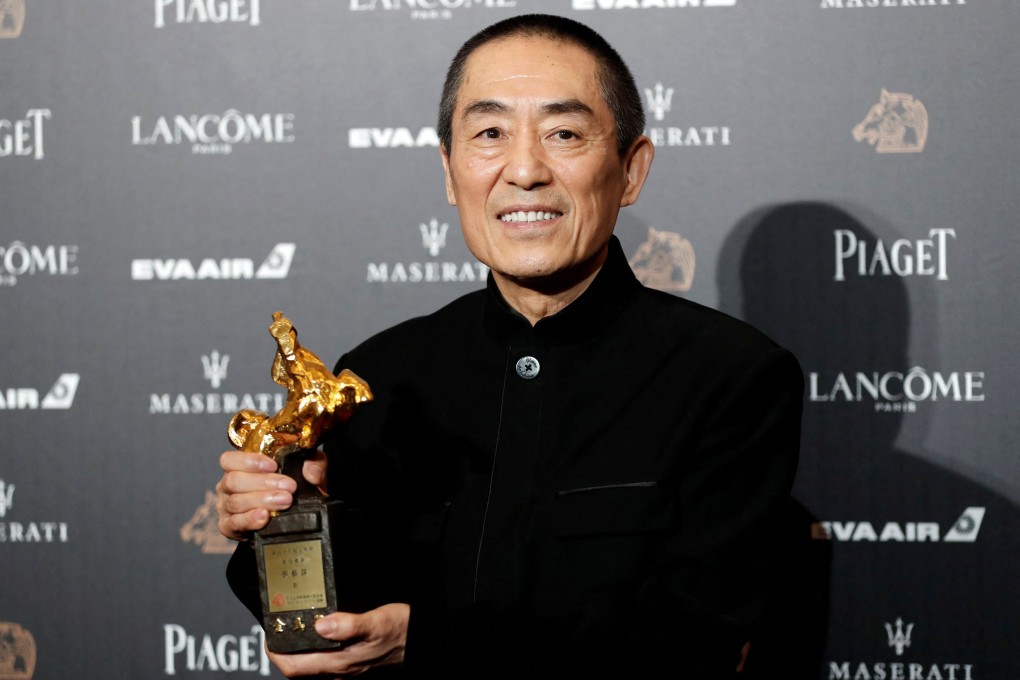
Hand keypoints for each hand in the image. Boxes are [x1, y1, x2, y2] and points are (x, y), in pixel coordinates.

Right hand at [215, 449, 327, 540]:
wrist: (292, 519)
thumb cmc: (291, 489)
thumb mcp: (305, 470)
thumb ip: (314, 464)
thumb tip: (312, 473)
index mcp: (239, 468)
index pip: (230, 459)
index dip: (249, 460)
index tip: (273, 465)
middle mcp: (228, 486)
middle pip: (234, 480)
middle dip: (264, 483)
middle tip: (288, 487)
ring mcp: (226, 508)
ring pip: (236, 501)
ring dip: (262, 500)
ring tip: (284, 501)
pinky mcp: (229, 528)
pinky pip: (234, 523)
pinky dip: (249, 520)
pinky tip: (264, 517)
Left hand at [267, 603, 408, 677]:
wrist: (421, 639)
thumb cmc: (401, 631)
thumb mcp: (377, 622)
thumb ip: (349, 625)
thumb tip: (320, 625)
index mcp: (338, 662)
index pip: (293, 667)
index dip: (275, 654)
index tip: (269, 634)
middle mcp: (339, 669)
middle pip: (298, 668)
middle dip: (282, 651)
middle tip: (277, 627)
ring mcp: (345, 667)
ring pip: (310, 665)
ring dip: (297, 650)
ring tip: (292, 627)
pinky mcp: (352, 661)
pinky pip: (323, 659)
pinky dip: (313, 648)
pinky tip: (318, 631)